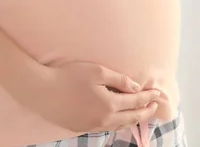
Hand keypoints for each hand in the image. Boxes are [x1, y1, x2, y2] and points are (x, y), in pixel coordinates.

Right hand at [31, 61, 159, 132]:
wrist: (42, 91)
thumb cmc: (69, 76)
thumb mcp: (97, 72)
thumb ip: (119, 80)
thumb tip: (136, 87)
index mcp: (110, 105)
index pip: (136, 102)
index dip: (148, 97)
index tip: (157, 93)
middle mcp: (103, 119)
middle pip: (131, 118)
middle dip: (145, 112)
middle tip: (155, 107)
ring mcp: (91, 126)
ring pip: (118, 126)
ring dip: (132, 120)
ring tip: (140, 115)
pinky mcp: (80, 128)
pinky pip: (105, 127)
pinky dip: (116, 123)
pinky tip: (116, 119)